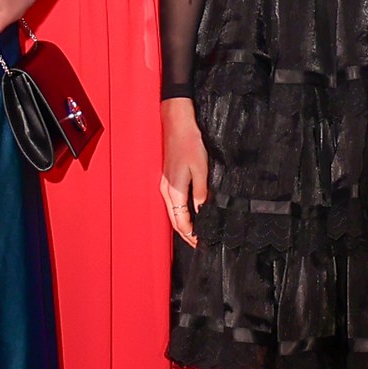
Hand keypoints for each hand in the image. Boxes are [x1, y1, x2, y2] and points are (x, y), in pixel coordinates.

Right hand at [160, 99, 208, 247]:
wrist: (177, 124)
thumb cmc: (189, 143)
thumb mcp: (201, 169)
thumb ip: (201, 193)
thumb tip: (202, 212)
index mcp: (175, 190)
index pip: (181, 221)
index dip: (191, 235)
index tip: (201, 243)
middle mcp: (166, 190)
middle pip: (174, 220)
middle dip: (185, 234)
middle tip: (198, 244)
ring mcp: (165, 185)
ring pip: (172, 213)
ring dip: (182, 225)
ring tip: (194, 234)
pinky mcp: (167, 180)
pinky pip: (172, 204)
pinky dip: (179, 214)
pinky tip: (188, 215)